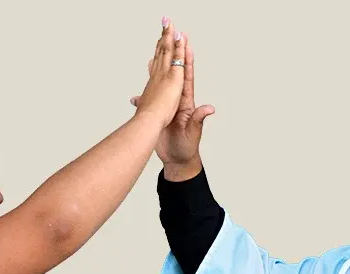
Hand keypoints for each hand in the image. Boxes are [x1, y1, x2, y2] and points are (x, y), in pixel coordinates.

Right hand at [131, 31, 214, 179]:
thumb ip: (199, 119)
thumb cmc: (187, 148)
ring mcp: (168, 107)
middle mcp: (178, 101)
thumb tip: (210, 108)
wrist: (178, 161)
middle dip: (175, 55)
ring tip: (155, 53)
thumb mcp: (193, 132)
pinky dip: (145, 92)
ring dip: (159, 68)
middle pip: (176, 74)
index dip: (187, 60)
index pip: (187, 77)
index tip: (186, 43)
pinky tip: (138, 90)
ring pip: (163, 84)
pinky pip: (151, 100)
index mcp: (187, 103)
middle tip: (172, 36)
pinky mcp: (159, 115)